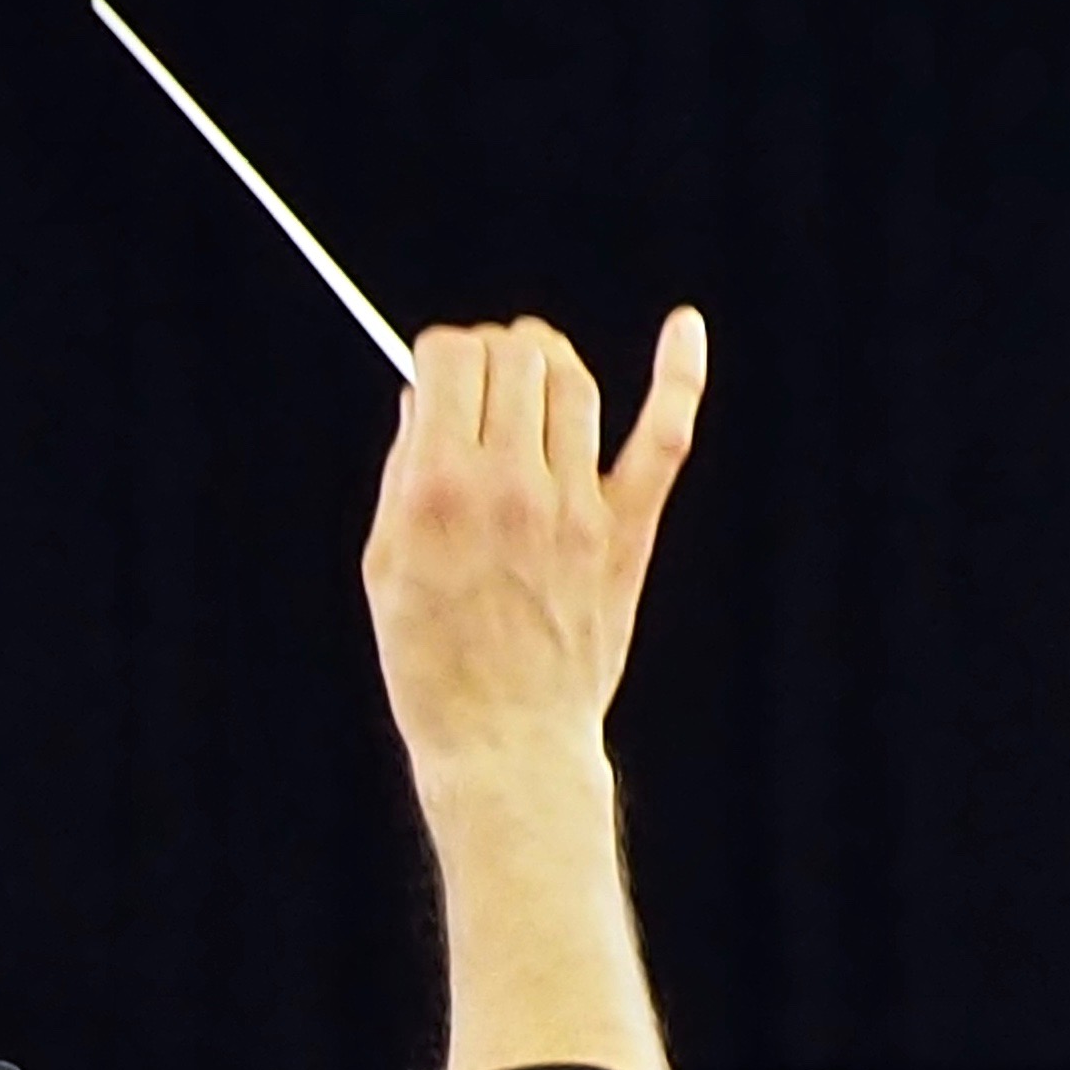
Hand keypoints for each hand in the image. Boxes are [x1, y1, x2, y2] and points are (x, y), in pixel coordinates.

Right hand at [360, 310, 703, 789]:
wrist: (505, 743)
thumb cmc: (431, 663)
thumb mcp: (384, 566)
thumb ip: (402, 474)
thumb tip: (422, 399)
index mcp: (438, 491)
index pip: (449, 360)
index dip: (438, 351)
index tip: (435, 373)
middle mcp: (509, 487)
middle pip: (512, 357)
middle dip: (489, 350)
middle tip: (479, 380)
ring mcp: (575, 506)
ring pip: (573, 380)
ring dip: (549, 357)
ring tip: (535, 369)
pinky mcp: (626, 531)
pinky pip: (663, 434)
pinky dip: (679, 373)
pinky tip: (684, 326)